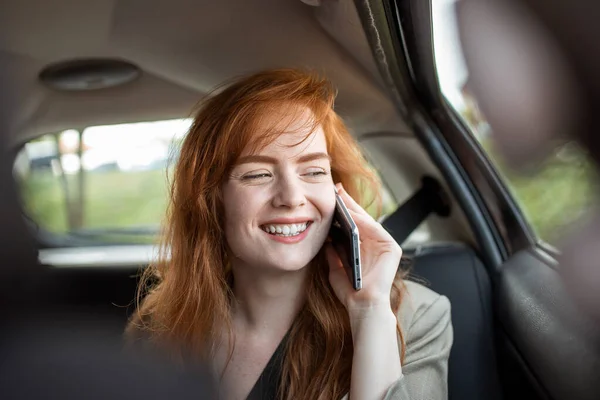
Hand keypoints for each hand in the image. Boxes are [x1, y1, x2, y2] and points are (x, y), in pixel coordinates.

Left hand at [325, 183, 402, 314]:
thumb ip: (332, 254)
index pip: (353, 226)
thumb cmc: (349, 291)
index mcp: (364, 249)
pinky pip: (376, 230)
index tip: (331, 197)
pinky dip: (364, 221)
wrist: (362, 306)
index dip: (343, 211)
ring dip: (355, 209)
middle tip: (337, 189)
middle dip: (349, 204)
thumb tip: (326, 239)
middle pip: (362, 220)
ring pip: (368, 222)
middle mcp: (376, 245)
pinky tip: (352, 213)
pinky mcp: (392, 249)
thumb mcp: (335, 268)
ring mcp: (385, 246)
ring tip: (341, 196)